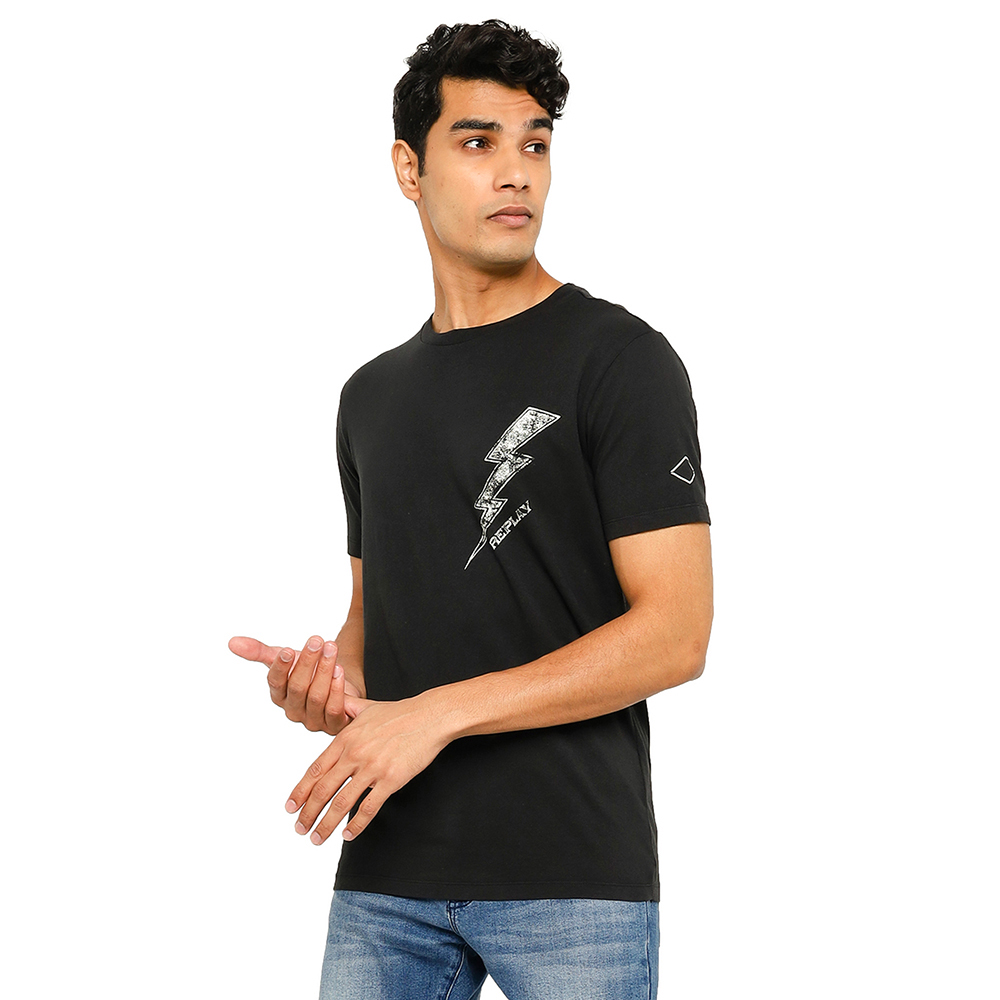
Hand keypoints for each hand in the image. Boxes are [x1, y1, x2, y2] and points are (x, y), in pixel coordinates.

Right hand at [229, 634, 365, 734]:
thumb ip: (260, 652)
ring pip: (317, 697)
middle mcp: (294, 710)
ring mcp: (313, 720)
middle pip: (298, 687)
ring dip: (325, 670)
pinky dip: (337, 690)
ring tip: (331, 649)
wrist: (340, 682)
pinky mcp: (334, 724)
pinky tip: (339, 671)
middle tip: (318, 640)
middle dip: (308, 662)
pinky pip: (333, 710)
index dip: (280, 667)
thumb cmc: (309, 671)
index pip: (275, 682)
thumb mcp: (287, 658)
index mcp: (279, 695)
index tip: (288, 650)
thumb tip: (232, 642)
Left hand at [285, 695, 449, 843]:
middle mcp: (354, 754)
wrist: (430, 716)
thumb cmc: (400, 712)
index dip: (301, 791)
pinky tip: (348, 835)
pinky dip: (356, 824)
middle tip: (299, 829)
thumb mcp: (366, 707)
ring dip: (326, 824)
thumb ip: (346, 707)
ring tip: (317, 838)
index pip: (315, 770)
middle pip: (323, 790)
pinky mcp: (391, 779)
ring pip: (342, 802)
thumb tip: (334, 700)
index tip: (290, 807)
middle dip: (308, 813)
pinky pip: (369, 807)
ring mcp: (372, 768)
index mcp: (345, 738)